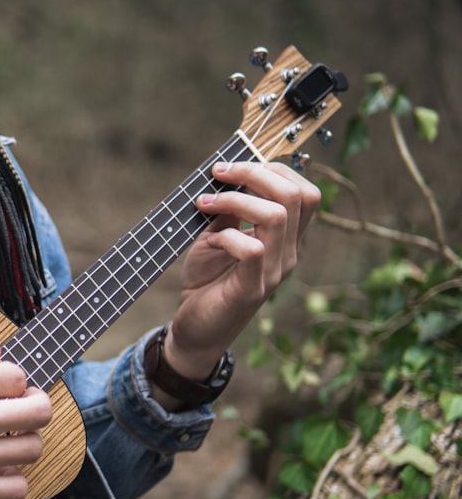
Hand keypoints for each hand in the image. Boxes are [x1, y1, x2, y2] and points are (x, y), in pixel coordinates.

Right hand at [0, 344, 50, 498]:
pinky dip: (11, 481)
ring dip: (23, 446)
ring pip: (33, 448)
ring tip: (6, 445)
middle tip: (23, 414)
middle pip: (39, 411)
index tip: (9, 391)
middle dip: (35, 409)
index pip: (18, 375)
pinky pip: (17, 488)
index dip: (16, 383)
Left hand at [161, 161, 318, 387]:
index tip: (230, 167)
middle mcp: (288, 254)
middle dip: (255, 173)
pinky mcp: (252, 290)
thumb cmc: (206, 282)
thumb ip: (229, 210)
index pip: (304, 192)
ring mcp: (273, 273)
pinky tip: (209, 242)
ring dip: (236, 199)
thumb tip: (229, 174)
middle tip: (218, 174)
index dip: (272, 169)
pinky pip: (252, 249)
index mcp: (285, 239)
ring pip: (277, 216)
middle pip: (297, 195)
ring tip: (204, 203)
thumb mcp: (216, 236)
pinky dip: (227, 236)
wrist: (194, 331)